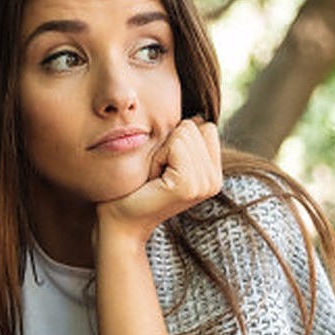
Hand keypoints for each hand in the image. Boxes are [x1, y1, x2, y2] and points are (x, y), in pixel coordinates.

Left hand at [98, 117, 221, 239]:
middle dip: (169, 143)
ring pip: (185, 132)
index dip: (177, 139)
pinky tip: (153, 179)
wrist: (119, 220)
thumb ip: (185, 139)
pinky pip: (176, 144)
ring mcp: (205, 185)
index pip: (205, 126)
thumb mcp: (166, 157)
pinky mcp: (188, 186)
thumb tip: (196, 114)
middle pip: (195, 125)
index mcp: (213, 173)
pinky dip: (158, 156)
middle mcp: (214, 180)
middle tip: (157, 173)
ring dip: (162, 150)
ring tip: (155, 176)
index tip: (164, 166)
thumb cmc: (136, 185)